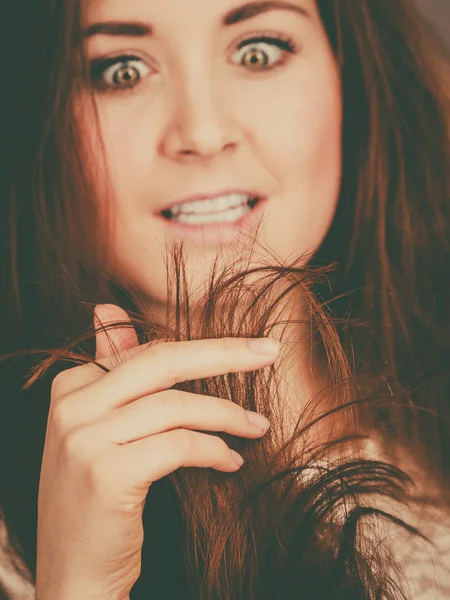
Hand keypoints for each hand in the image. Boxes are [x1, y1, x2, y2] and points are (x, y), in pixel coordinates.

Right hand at [35, 304, 278, 599]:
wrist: (74, 571)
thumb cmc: (98, 496)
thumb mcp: (100, 429)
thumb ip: (112, 371)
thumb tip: (107, 310)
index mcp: (70, 386)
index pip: (148, 354)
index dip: (203, 350)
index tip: (249, 351)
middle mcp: (72, 406)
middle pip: (163, 362)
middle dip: (224, 354)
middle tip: (269, 353)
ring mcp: (84, 440)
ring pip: (177, 406)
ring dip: (227, 416)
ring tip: (258, 428)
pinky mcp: (106, 475)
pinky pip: (179, 445)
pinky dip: (214, 450)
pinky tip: (231, 462)